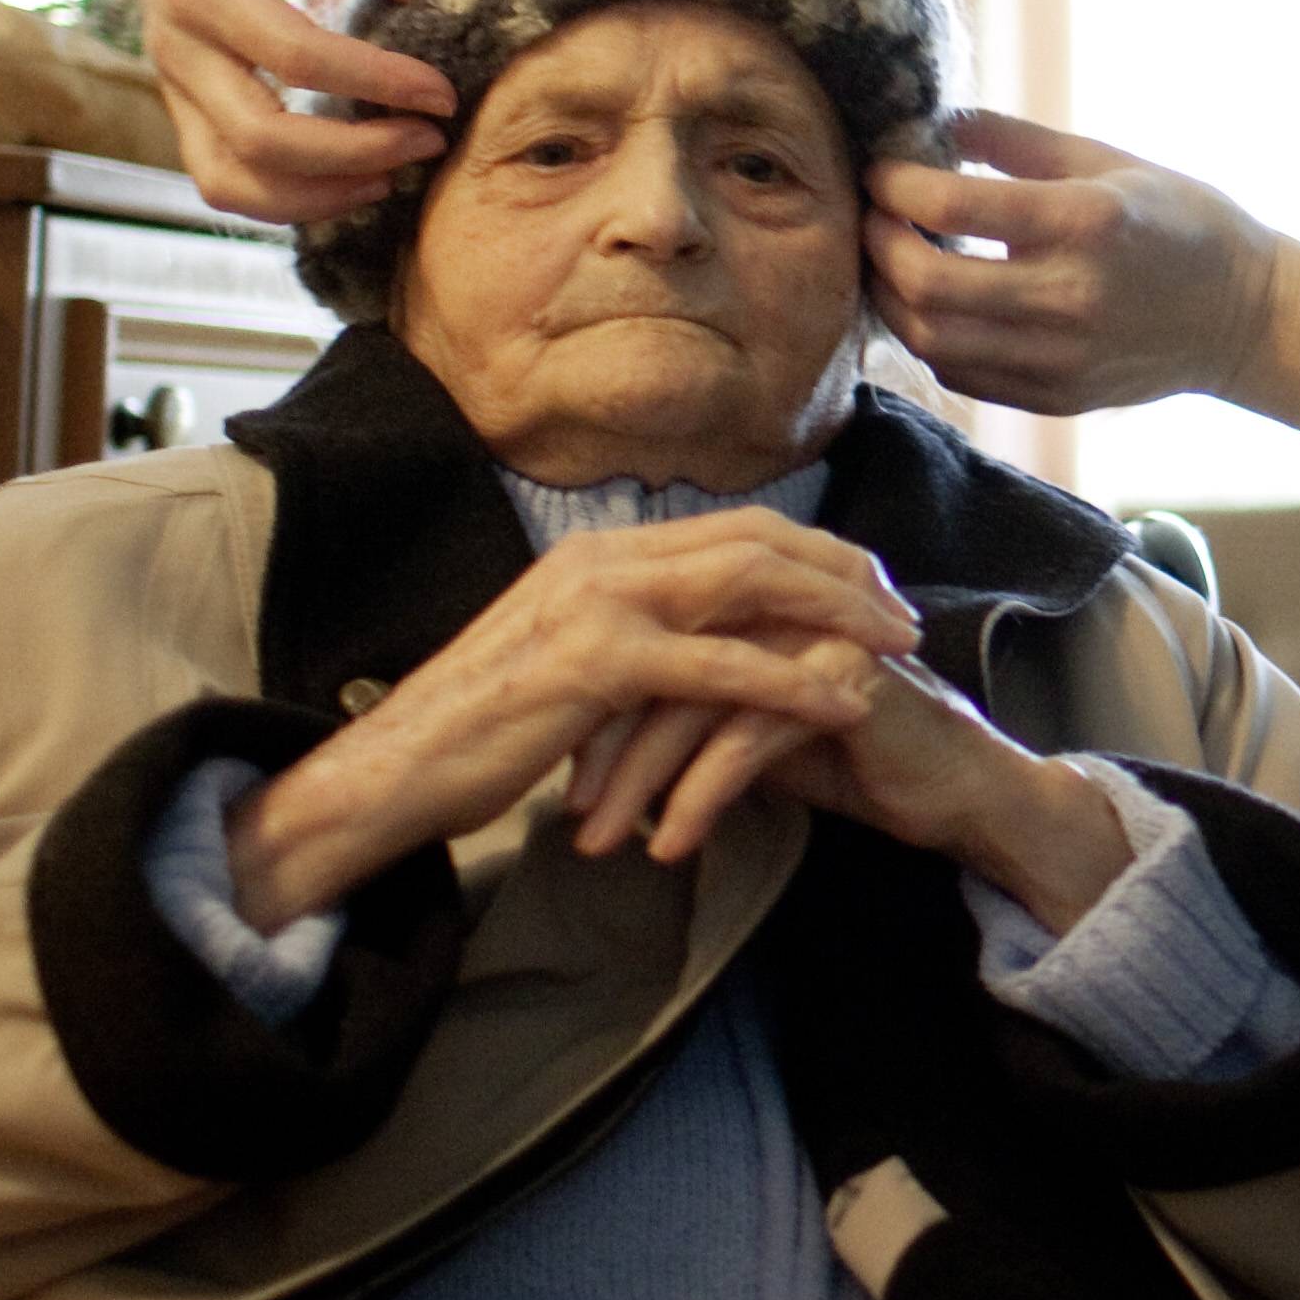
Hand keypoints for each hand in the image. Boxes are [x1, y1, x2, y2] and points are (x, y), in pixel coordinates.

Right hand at [129, 0, 455, 222]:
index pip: (294, 55)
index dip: (375, 81)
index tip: (443, 92)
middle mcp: (175, 43)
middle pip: (259, 136)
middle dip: (355, 152)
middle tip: (432, 138)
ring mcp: (172, 81)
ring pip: (230, 177)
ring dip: (318, 193)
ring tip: (396, 176)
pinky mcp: (184, 102)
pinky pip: (223, 175)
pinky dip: (287, 196)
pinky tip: (354, 180)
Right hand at [225, 511, 913, 925]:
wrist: (394, 770)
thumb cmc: (479, 733)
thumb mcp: (564, 665)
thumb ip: (628, 640)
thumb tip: (694, 647)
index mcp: (600, 552)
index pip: (735, 528)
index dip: (814, 552)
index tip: (871, 587)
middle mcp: (604, 559)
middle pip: (759, 541)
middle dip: (844, 573)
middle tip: (905, 614)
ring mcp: (599, 603)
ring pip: (751, 584)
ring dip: (838, 614)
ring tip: (898, 648)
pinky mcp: (597, 664)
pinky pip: (722, 666)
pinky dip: (794, 681)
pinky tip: (845, 703)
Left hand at [582, 650, 1134, 929]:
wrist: (956, 788)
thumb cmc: (855, 760)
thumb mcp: (755, 728)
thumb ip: (696, 710)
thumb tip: (611, 733)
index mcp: (748, 601)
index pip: (646, 642)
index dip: (595, 711)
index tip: (552, 779)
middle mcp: (773, 603)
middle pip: (658, 665)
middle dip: (601, 747)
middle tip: (566, 818)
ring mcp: (807, 631)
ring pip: (692, 701)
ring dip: (640, 780)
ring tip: (601, 843)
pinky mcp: (839, 677)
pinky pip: (744, 737)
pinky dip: (698, 797)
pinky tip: (669, 844)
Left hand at [873, 113, 1282, 416]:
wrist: (1244, 317)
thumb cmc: (1176, 221)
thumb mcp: (1106, 159)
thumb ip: (1012, 139)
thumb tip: (929, 118)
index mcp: (1087, 222)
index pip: (953, 203)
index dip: (895, 183)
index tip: (882, 167)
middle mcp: (1072, 296)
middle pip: (926, 282)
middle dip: (878, 243)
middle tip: (872, 214)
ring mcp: (1062, 358)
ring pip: (931, 339)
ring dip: (891, 297)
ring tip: (890, 258)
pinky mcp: (1056, 398)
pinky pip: (960, 374)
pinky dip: (929, 336)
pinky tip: (932, 303)